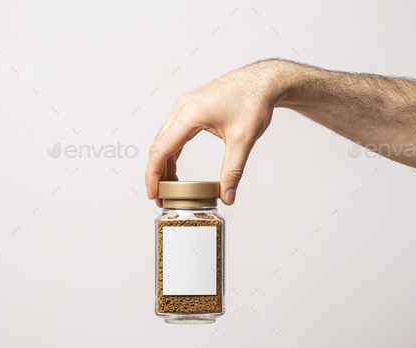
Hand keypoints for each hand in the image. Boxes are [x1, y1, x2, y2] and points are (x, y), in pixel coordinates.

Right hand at [145, 61, 280, 205]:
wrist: (263, 82)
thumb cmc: (253, 100)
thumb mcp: (243, 140)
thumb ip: (233, 171)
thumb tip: (227, 195)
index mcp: (190, 114)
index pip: (161, 150)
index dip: (153, 175)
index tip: (153, 193)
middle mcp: (182, 108)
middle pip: (159, 146)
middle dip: (157, 174)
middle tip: (160, 197)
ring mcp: (185, 107)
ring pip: (165, 140)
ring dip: (164, 164)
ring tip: (168, 188)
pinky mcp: (192, 109)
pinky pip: (174, 134)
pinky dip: (172, 153)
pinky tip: (175, 169)